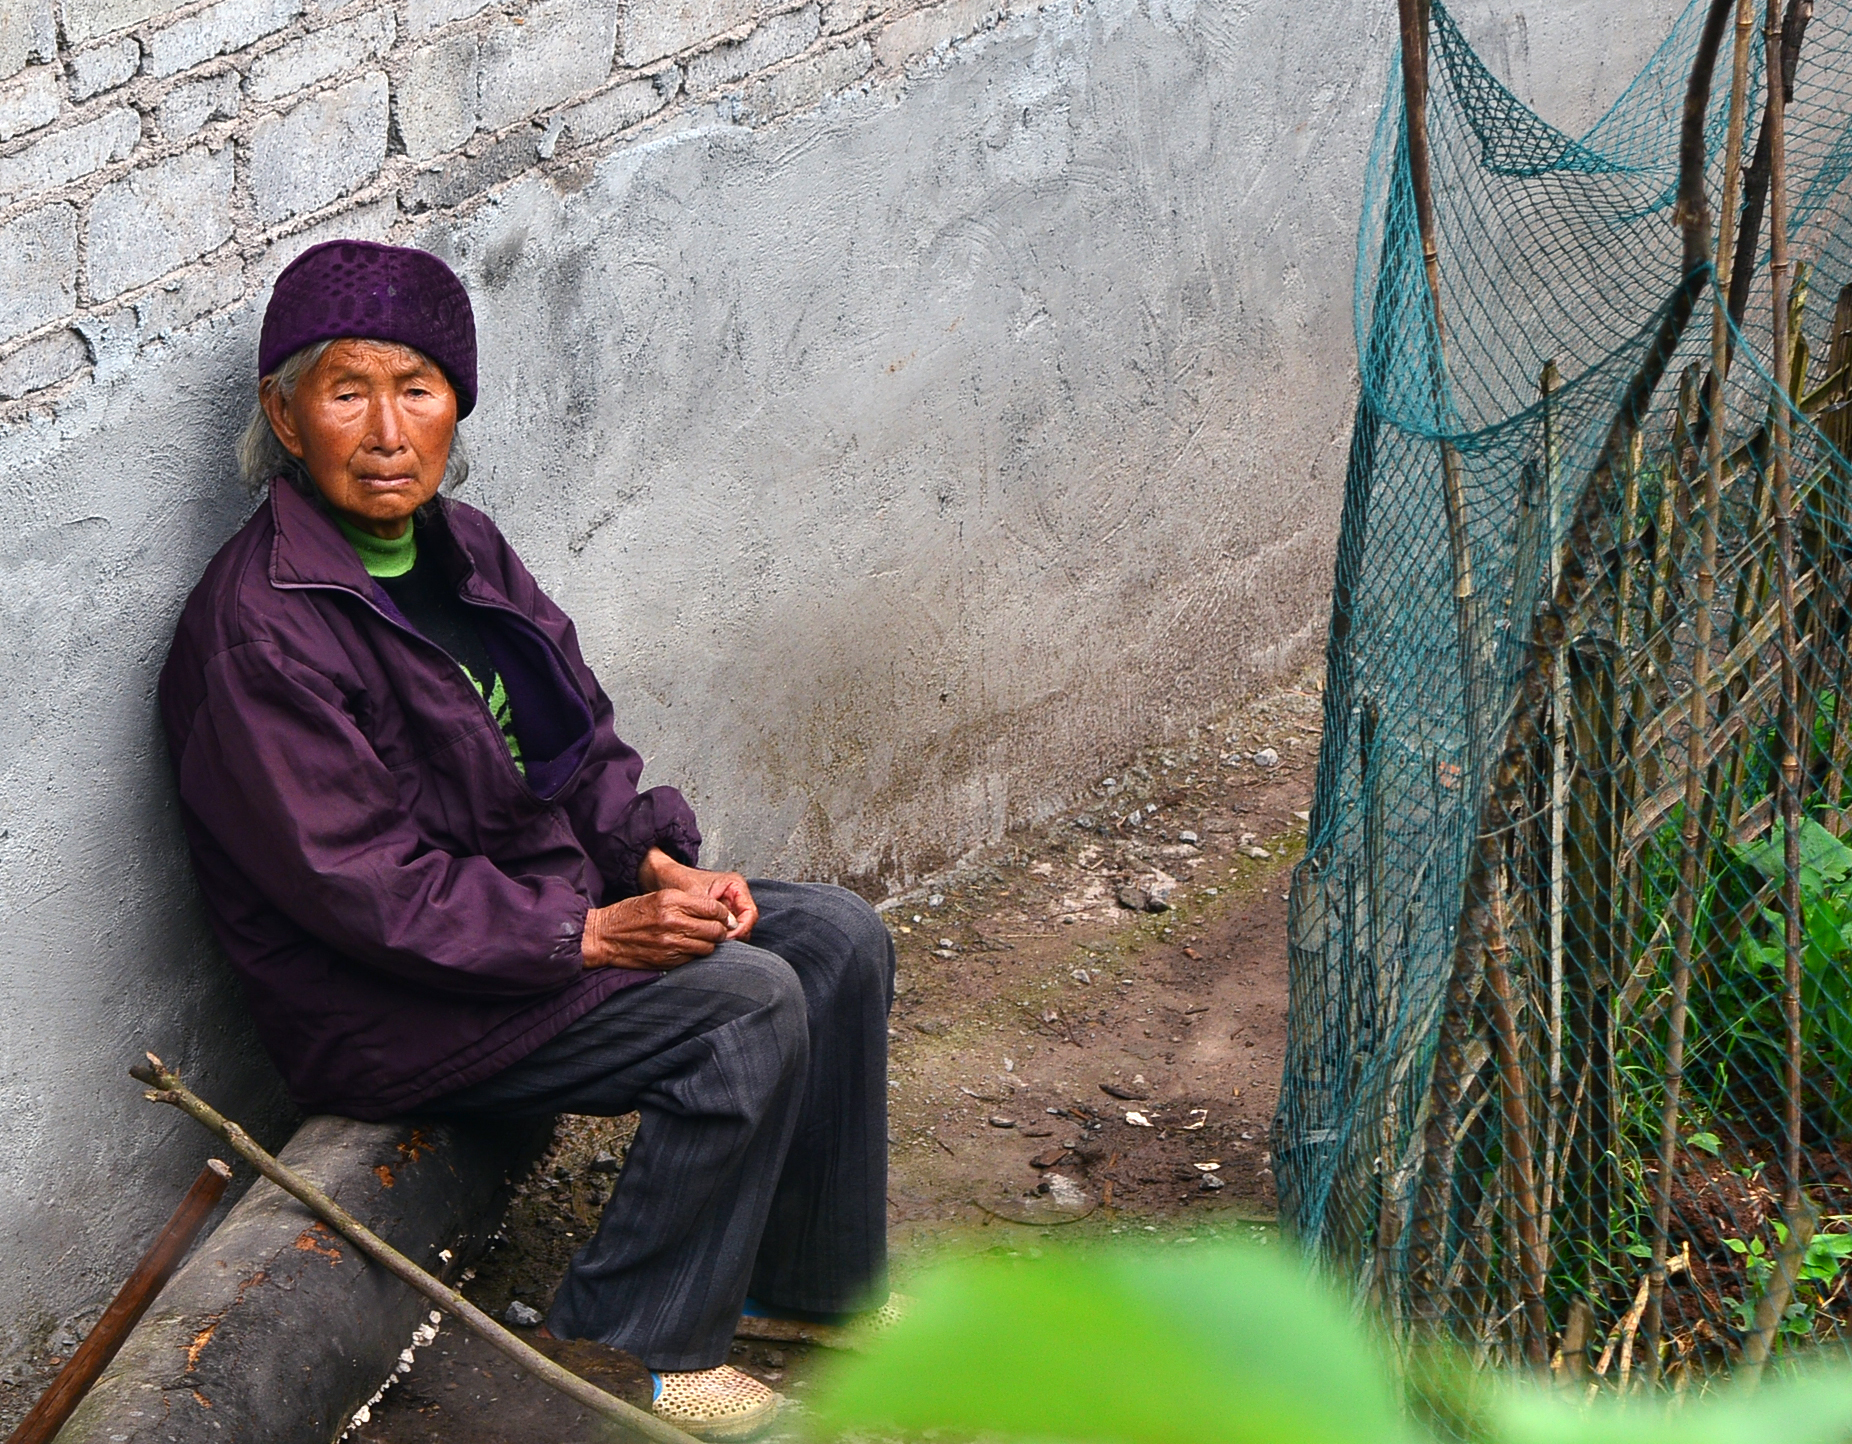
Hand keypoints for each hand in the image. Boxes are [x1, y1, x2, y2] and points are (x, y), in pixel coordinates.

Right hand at [581, 888, 731, 970]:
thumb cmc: (631, 913)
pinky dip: (695, 954)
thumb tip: (718, 911)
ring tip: (702, 939)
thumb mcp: (659, 896)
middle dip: (720, 930)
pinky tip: (688, 948)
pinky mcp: (667, 960)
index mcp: (672, 900)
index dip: (723, 913)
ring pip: (708, 947)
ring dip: (709, 944)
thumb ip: (689, 902)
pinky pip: (694, 959)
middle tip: (716, 929)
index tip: (724, 916)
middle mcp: (673, 921)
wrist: (604, 935)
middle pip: (715, 929)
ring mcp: (670, 943)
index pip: (713, 908)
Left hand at [635, 848, 756, 941]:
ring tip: (712, 942)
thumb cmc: (678, 880)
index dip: (741, 929)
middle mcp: (735, 897)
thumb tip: (727, 930)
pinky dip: (719, 938)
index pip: (750, 913)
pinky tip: (708, 941)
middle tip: (718, 943)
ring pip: (737, 930)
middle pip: (746, 924)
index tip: (728, 938)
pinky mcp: (719, 917)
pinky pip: (726, 931)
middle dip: (734, 935)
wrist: (663, 878)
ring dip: (727, 938)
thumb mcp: (694, 895)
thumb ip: (711, 911)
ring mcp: (728, 907)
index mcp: (735, 886)